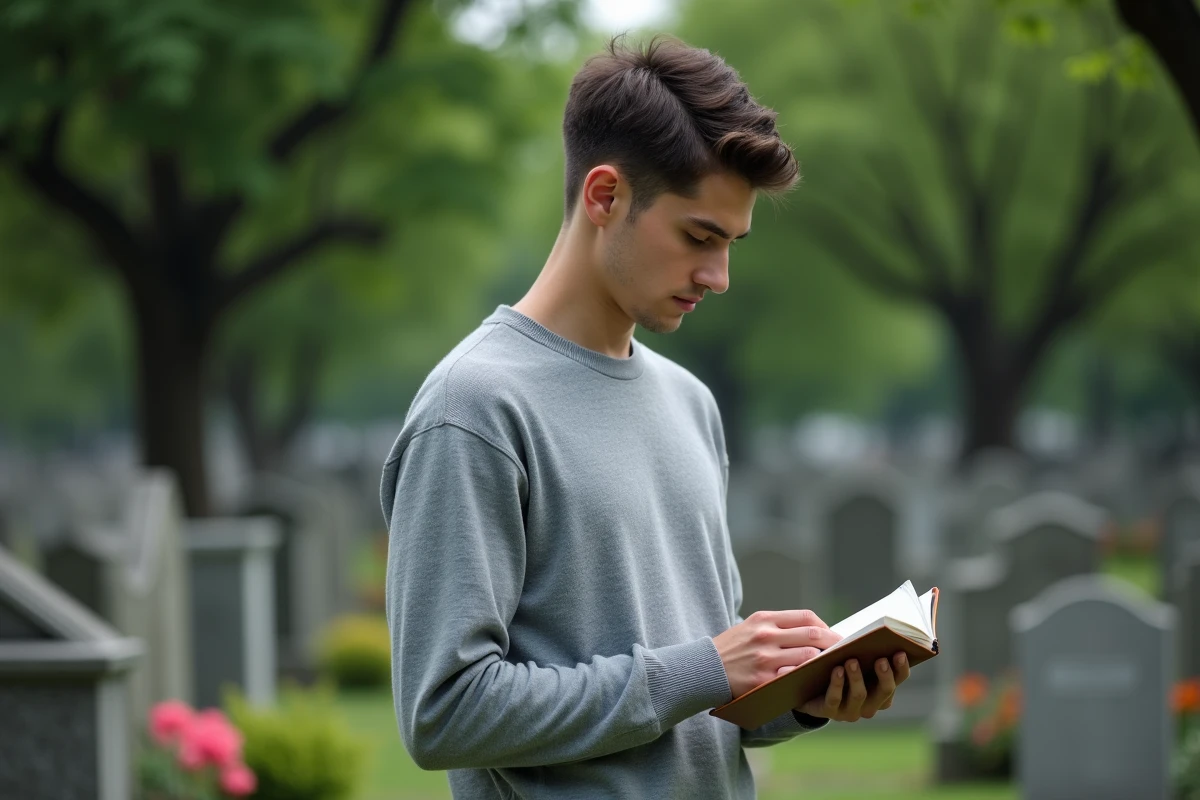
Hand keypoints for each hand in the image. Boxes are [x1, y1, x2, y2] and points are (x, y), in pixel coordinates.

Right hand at [713, 610, 841, 698]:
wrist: (703, 670)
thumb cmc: (730, 649)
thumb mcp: (749, 627)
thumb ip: (777, 626)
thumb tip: (812, 631)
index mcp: (764, 620)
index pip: (806, 618)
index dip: (825, 626)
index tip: (834, 635)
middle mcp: (765, 636)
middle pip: (812, 635)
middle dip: (833, 643)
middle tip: (844, 651)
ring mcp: (764, 659)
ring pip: (808, 658)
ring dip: (825, 662)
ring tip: (833, 667)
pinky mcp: (762, 681)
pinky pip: (794, 678)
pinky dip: (807, 679)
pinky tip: (814, 682)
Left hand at [797, 651, 910, 721]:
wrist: (811, 691)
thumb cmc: (840, 669)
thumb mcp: (854, 660)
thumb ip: (865, 653)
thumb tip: (873, 635)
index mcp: (881, 690)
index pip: (898, 680)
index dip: (901, 668)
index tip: (900, 653)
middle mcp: (871, 705)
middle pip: (884, 691)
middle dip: (884, 675)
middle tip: (880, 660)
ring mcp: (851, 711)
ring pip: (859, 695)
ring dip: (857, 678)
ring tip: (852, 661)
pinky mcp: (830, 712)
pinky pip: (835, 699)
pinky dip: (837, 684)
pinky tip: (837, 670)